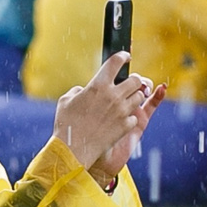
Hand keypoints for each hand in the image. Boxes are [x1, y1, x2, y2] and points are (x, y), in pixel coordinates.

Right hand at [50, 53, 160, 187]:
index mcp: (98, 85)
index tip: (126, 57)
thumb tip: (84, 90)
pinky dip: (129, 116)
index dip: (123, 56)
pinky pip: (134, 116)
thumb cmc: (66, 124)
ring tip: (127, 100)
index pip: (116, 62)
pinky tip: (121, 119)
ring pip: (140, 96)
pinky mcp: (126, 126)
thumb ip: (78, 90)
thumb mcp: (66, 101)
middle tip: (130, 83)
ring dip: (134, 96)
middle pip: (136, 79)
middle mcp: (113, 96)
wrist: (73, 150)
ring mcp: (122, 111)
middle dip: (135, 79)